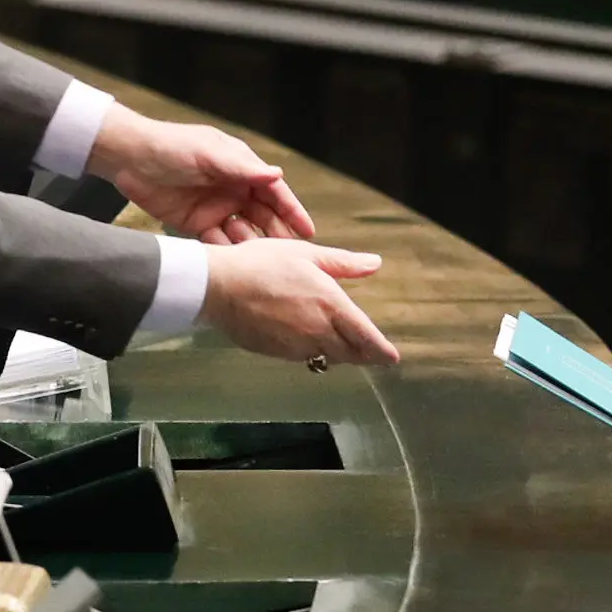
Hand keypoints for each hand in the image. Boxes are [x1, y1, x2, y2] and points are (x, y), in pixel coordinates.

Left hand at [89, 105, 314, 243]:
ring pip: (243, 232)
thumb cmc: (171, 146)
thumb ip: (242, 168)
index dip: (292, 211)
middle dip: (277, 235)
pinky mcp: (196, 225)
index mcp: (241, 169)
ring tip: (262, 263)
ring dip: (253, 246)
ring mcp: (216, 209)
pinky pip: (217, 242)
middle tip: (290, 257)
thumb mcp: (209, 154)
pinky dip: (226, 252)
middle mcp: (234, 190)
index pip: (274, 192)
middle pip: (263, 217)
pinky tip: (233, 264)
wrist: (129, 159)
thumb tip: (277, 175)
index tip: (308, 232)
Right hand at [199, 239, 399, 365]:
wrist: (219, 286)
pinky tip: (307, 339)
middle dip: (363, 355)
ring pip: (326, 356)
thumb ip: (344, 263)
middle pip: (350, 353)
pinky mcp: (277, 353)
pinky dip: (311, 351)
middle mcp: (318, 330)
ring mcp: (297, 345)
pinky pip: (302, 357)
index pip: (366, 337)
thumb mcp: (307, 254)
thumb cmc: (262, 264)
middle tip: (372, 354)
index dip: (381, 351)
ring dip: (337, 353)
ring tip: (343, 346)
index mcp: (331, 305)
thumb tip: (375, 263)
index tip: (392, 358)